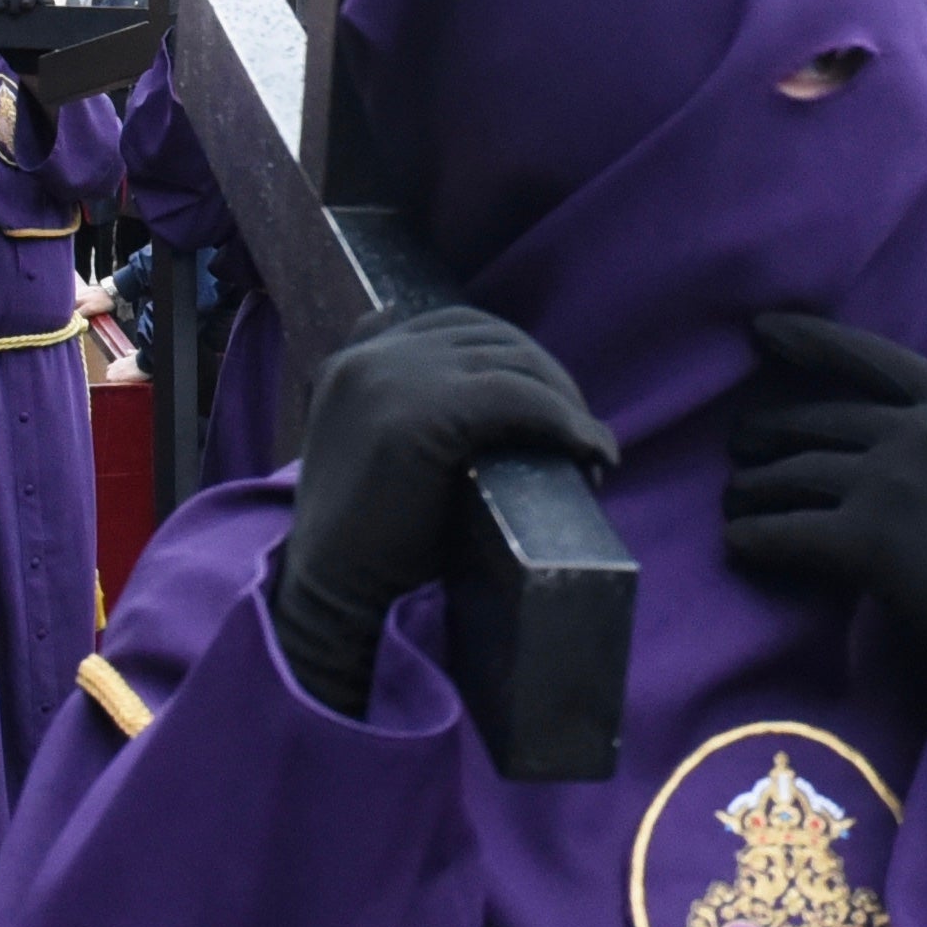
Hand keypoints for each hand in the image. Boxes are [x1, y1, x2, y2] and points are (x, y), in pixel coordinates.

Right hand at [264, 306, 619, 718]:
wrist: (333, 598)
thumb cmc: (370, 545)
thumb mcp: (380, 454)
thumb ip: (409, 406)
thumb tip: (479, 383)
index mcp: (355, 360)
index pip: (458, 327)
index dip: (517, 361)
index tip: (554, 409)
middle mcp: (369, 356)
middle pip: (493, 338)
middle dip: (550, 381)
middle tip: (581, 436)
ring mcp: (389, 378)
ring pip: (513, 364)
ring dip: (567, 404)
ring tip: (591, 453)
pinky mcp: (418, 413)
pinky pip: (518, 397)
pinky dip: (566, 421)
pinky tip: (593, 452)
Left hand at [721, 310, 926, 732]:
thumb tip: (904, 425)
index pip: (870, 356)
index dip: (810, 339)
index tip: (764, 330)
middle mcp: (921, 431)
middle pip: (816, 419)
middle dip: (767, 432)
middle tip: (741, 448)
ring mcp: (891, 482)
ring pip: (790, 474)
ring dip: (752, 489)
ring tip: (735, 502)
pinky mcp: (867, 540)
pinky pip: (784, 531)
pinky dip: (752, 537)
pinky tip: (739, 544)